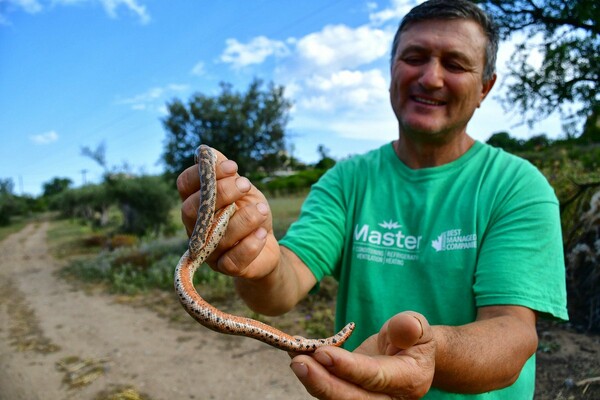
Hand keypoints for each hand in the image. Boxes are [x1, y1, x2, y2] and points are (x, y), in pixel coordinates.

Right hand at [176, 147, 279, 279]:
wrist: (267, 244)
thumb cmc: (250, 212)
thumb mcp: (243, 190)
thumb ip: (227, 173)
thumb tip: (207, 152)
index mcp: (196, 203)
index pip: (184, 184)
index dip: (204, 173)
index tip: (233, 166)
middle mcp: (195, 226)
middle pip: (192, 209)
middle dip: (222, 193)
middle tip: (246, 185)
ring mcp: (207, 249)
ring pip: (216, 234)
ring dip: (244, 218)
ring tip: (263, 209)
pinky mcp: (225, 267)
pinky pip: (233, 258)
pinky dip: (250, 243)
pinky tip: (262, 233)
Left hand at [290, 312, 434, 398]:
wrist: (409, 355)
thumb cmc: (413, 338)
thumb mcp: (419, 327)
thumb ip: (411, 327)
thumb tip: (405, 325)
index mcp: (408, 381)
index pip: (374, 378)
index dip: (348, 367)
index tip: (323, 352)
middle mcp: (387, 399)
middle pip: (351, 399)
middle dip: (322, 383)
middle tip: (299, 362)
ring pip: (335, 399)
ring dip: (312, 379)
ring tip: (294, 355)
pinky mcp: (349, 395)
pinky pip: (328, 390)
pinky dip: (311, 375)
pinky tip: (297, 354)